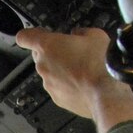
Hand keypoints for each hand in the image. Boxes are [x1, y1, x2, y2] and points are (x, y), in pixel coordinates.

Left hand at [15, 26, 132, 132]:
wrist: (107, 92)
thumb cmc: (100, 63)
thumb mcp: (94, 34)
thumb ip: (80, 32)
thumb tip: (78, 35)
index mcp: (47, 45)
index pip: (24, 37)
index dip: (30, 34)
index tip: (37, 35)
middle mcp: (43, 66)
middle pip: (39, 56)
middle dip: (52, 53)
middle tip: (70, 52)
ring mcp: (49, 84)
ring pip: (49, 73)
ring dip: (60, 70)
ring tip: (80, 69)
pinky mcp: (57, 99)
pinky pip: (57, 88)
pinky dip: (66, 85)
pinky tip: (82, 83)